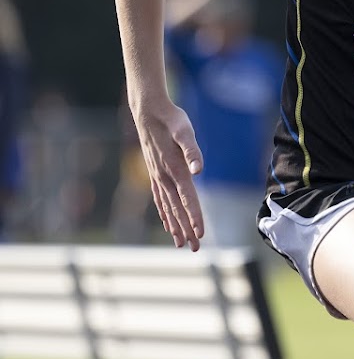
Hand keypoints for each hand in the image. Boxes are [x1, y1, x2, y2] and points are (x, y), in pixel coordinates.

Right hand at [133, 101, 204, 250]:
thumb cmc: (170, 118)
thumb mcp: (184, 131)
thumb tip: (198, 169)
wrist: (148, 110)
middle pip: (177, 209)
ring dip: (175, 226)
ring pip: (167, 207)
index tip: (200, 234)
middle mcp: (164, 176)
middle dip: (186, 229)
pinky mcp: (155, 173)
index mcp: (175, 169)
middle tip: (194, 248)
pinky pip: (160, 199)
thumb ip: (192, 151)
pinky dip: (164, 213)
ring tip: (182, 243)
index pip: (187, 198)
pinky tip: (168, 224)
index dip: (194, 217)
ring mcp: (157, 176)